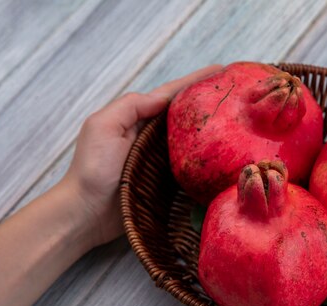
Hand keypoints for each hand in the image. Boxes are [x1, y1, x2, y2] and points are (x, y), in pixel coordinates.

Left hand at [61, 64, 222, 247]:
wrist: (87, 213)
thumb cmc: (92, 169)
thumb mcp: (102, 126)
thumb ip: (130, 106)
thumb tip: (162, 98)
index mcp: (138, 119)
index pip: (171, 95)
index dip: (196, 81)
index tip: (223, 70)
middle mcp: (152, 137)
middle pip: (186, 115)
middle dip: (209, 103)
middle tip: (239, 95)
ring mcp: (161, 160)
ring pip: (192, 141)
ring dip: (213, 131)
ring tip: (239, 121)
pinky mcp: (167, 184)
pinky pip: (192, 168)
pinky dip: (207, 161)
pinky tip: (226, 157)